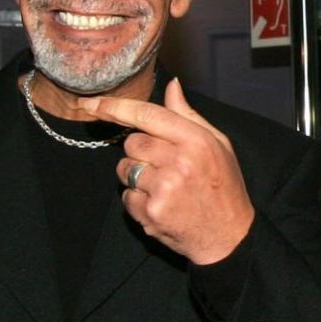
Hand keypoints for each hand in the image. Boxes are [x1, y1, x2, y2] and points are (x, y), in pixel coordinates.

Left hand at [78, 78, 254, 263]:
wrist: (229, 236)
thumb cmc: (223, 186)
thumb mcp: (217, 144)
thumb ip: (188, 116)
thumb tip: (172, 85)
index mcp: (196, 140)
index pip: (146, 114)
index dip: (115, 107)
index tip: (91, 104)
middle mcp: (179, 162)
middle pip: (132, 142)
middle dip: (139, 151)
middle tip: (163, 165)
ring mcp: (163, 188)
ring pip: (124, 169)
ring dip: (136, 175)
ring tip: (163, 186)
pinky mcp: (151, 212)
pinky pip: (126, 196)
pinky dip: (137, 200)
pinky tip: (160, 204)